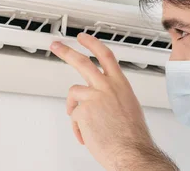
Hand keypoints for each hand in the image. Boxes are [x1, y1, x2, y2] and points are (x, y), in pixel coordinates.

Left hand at [50, 33, 177, 170]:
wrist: (131, 151)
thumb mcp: (129, 107)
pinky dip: (79, 127)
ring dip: (74, 107)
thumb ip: (114, 97)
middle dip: (66, 51)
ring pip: (74, 92)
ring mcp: (94, 97)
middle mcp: (107, 86)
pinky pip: (74, 115)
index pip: (106, 55)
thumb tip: (103, 100)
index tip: (84, 38)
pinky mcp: (83, 110)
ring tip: (81, 121)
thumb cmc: (132, 135)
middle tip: (57, 46)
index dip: (93, 44)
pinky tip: (87, 135)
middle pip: (82, 62)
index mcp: (121, 84)